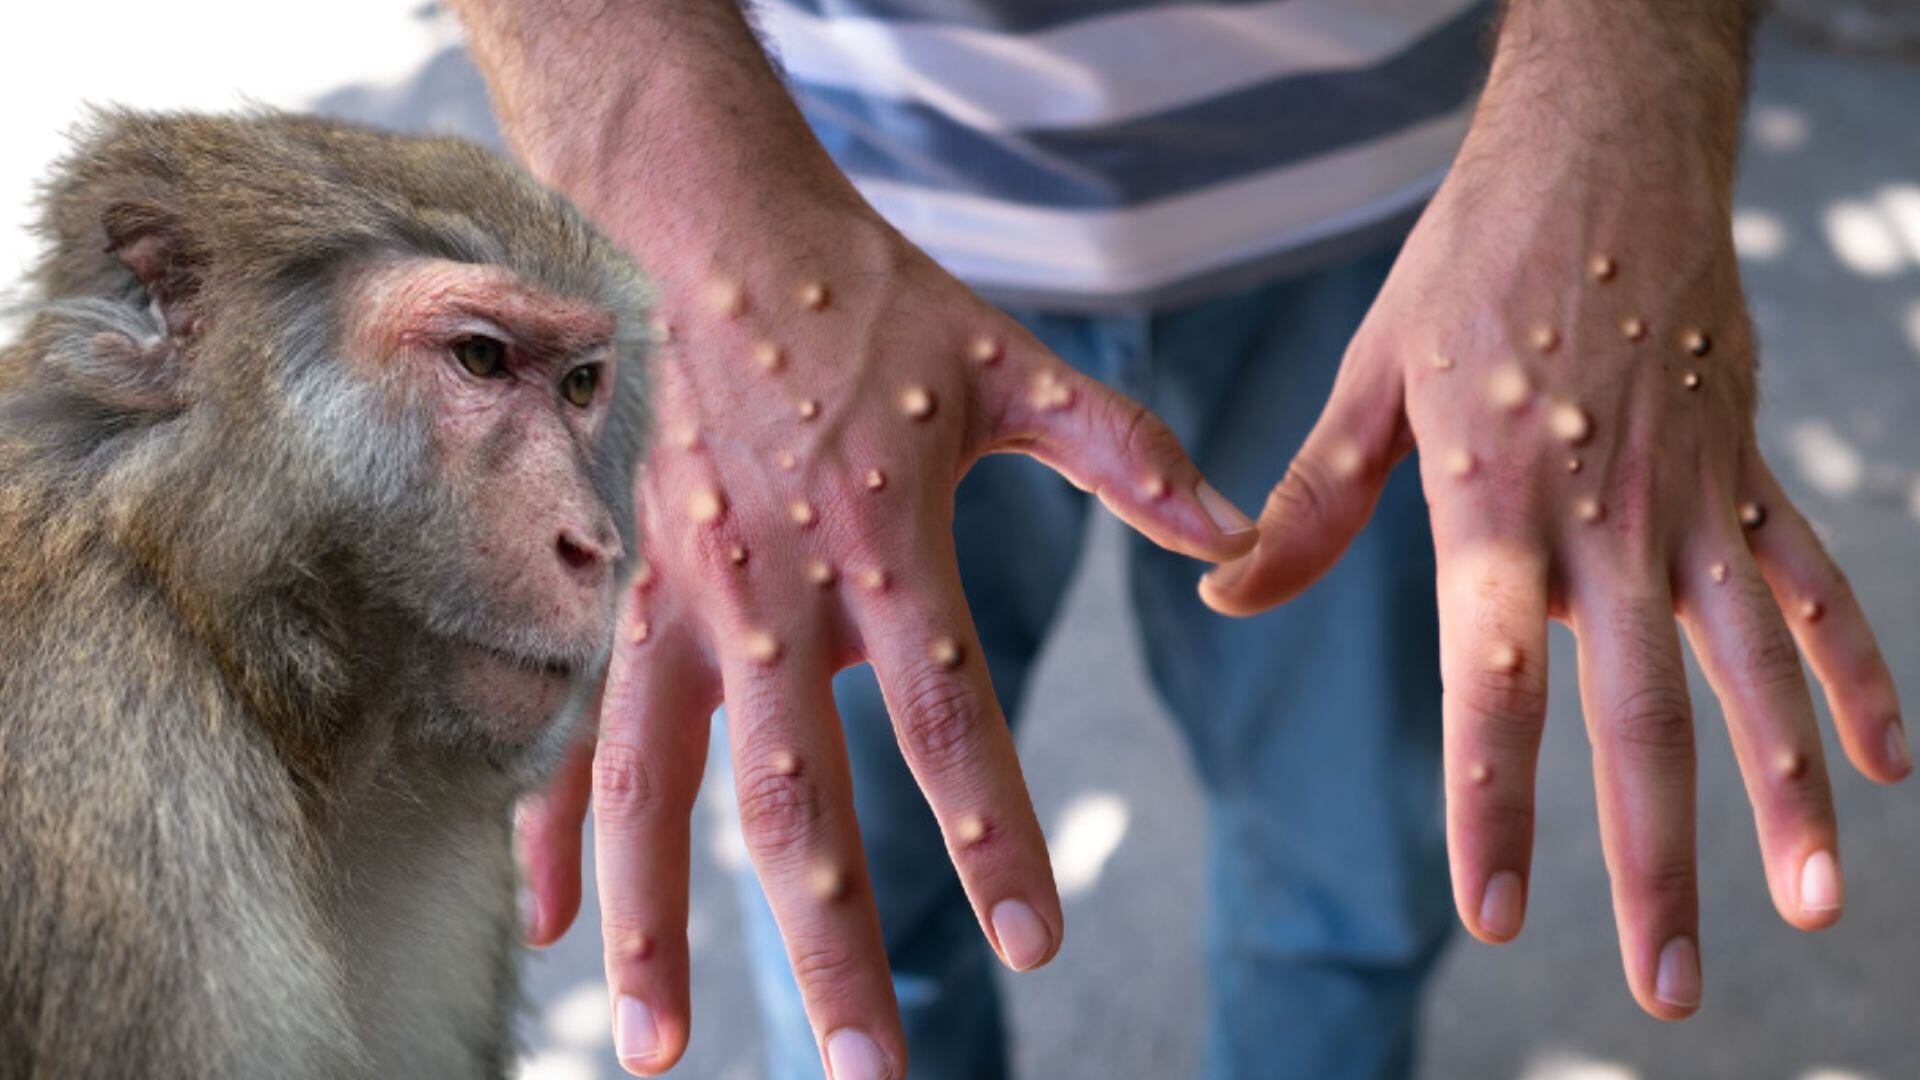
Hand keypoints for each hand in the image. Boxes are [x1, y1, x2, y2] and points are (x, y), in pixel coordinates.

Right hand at [518, 200, 1255, 1074]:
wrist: (706, 224)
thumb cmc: (867, 297)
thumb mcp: (1010, 364)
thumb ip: (1123, 455)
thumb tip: (1231, 538)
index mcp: (882, 543)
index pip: (946, 718)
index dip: (992, 834)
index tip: (1034, 943)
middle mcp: (768, 591)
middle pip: (794, 798)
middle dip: (830, 943)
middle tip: (866, 1068)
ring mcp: (673, 598)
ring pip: (655, 787)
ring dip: (657, 924)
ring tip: (657, 1048)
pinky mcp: (615, 590)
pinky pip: (574, 729)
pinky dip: (555, 830)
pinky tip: (546, 926)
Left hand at [1200, 65, 1909, 1017]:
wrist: (1602, 151)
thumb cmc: (1467, 265)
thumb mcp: (1368, 380)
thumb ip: (1308, 503)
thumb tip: (1222, 590)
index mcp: (1493, 504)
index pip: (1493, 685)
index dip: (1494, 804)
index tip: (1494, 912)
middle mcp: (1605, 520)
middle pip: (1639, 715)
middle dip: (1654, 861)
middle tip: (1664, 988)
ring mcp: (1693, 499)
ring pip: (1752, 670)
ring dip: (1788, 795)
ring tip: (1813, 910)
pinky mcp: (1747, 469)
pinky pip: (1816, 584)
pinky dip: (1860, 670)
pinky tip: (1896, 763)